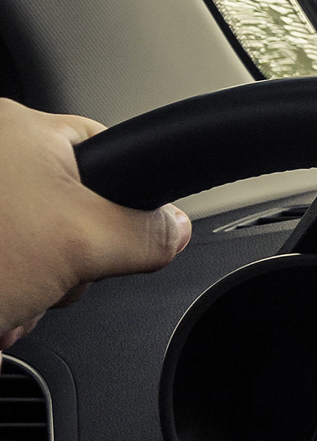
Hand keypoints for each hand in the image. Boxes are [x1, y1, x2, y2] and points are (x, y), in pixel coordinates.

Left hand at [0, 99, 191, 348]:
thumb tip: (177, 229)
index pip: (106, 154)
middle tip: (43, 284)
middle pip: (63, 210)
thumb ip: (145, 232)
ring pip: (21, 247)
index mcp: (22, 130)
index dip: (118, 206)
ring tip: (7, 310)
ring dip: (22, 291)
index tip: (105, 245)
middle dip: (58, 265)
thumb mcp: (81, 243)